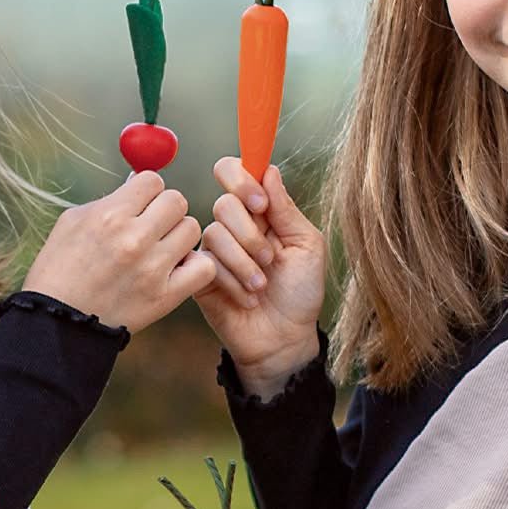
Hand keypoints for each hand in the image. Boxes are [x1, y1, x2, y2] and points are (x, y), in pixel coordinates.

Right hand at [23, 171, 214, 333]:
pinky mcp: (165, 296)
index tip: (139, 204)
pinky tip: (176, 268)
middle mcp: (134, 239)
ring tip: (160, 249)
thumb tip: (139, 182)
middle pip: (177, 201)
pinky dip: (194, 265)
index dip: (147, 190)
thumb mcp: (73, 222)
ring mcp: (152, 269)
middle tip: (152, 226)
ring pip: (191, 229)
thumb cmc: (59, 269)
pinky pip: (204, 267)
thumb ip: (109, 199)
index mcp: (110, 216)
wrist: (57, 322)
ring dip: (178, 236)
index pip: (153, 180)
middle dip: (165, 210)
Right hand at [195, 159, 325, 398]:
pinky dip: (232, 282)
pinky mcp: (200, 274)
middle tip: (270, 259)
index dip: (242, 179)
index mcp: (260, 211)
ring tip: (262, 285)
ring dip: (245, 263)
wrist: (285, 339)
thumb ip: (286, 208)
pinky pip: (206, 263)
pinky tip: (247, 299)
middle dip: (250, 234)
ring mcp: (215, 250)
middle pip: (224, 203)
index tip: (261, 204)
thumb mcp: (306, 246)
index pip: (236, 172)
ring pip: (215, 234)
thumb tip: (269, 169)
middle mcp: (235, 225)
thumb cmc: (301, 291)